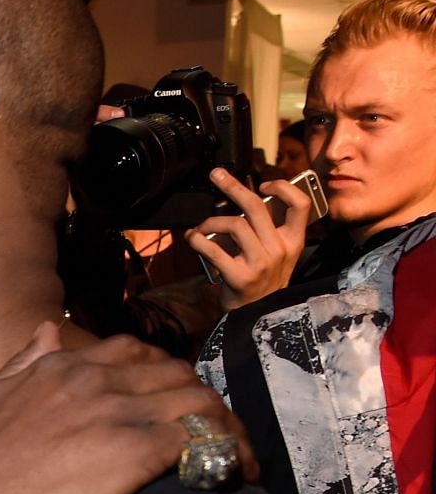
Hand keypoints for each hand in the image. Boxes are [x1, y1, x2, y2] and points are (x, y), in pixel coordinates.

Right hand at [0, 325, 255, 493]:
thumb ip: (21, 363)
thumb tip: (49, 330)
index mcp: (57, 366)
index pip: (131, 352)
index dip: (161, 373)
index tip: (171, 399)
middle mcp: (92, 380)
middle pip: (174, 374)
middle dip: (201, 400)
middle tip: (213, 433)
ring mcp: (115, 413)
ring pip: (198, 402)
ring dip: (225, 427)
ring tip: (236, 457)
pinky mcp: (134, 453)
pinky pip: (202, 440)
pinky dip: (227, 454)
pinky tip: (236, 476)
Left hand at [187, 168, 309, 310]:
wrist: (257, 318)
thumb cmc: (262, 281)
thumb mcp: (277, 256)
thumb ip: (268, 232)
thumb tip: (243, 200)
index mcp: (294, 241)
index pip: (300, 204)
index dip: (282, 187)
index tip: (263, 183)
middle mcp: (280, 250)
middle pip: (256, 207)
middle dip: (232, 186)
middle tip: (215, 175)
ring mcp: (261, 264)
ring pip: (234, 224)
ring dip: (211, 221)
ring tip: (202, 228)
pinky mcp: (239, 277)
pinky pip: (213, 249)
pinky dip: (197, 240)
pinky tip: (192, 238)